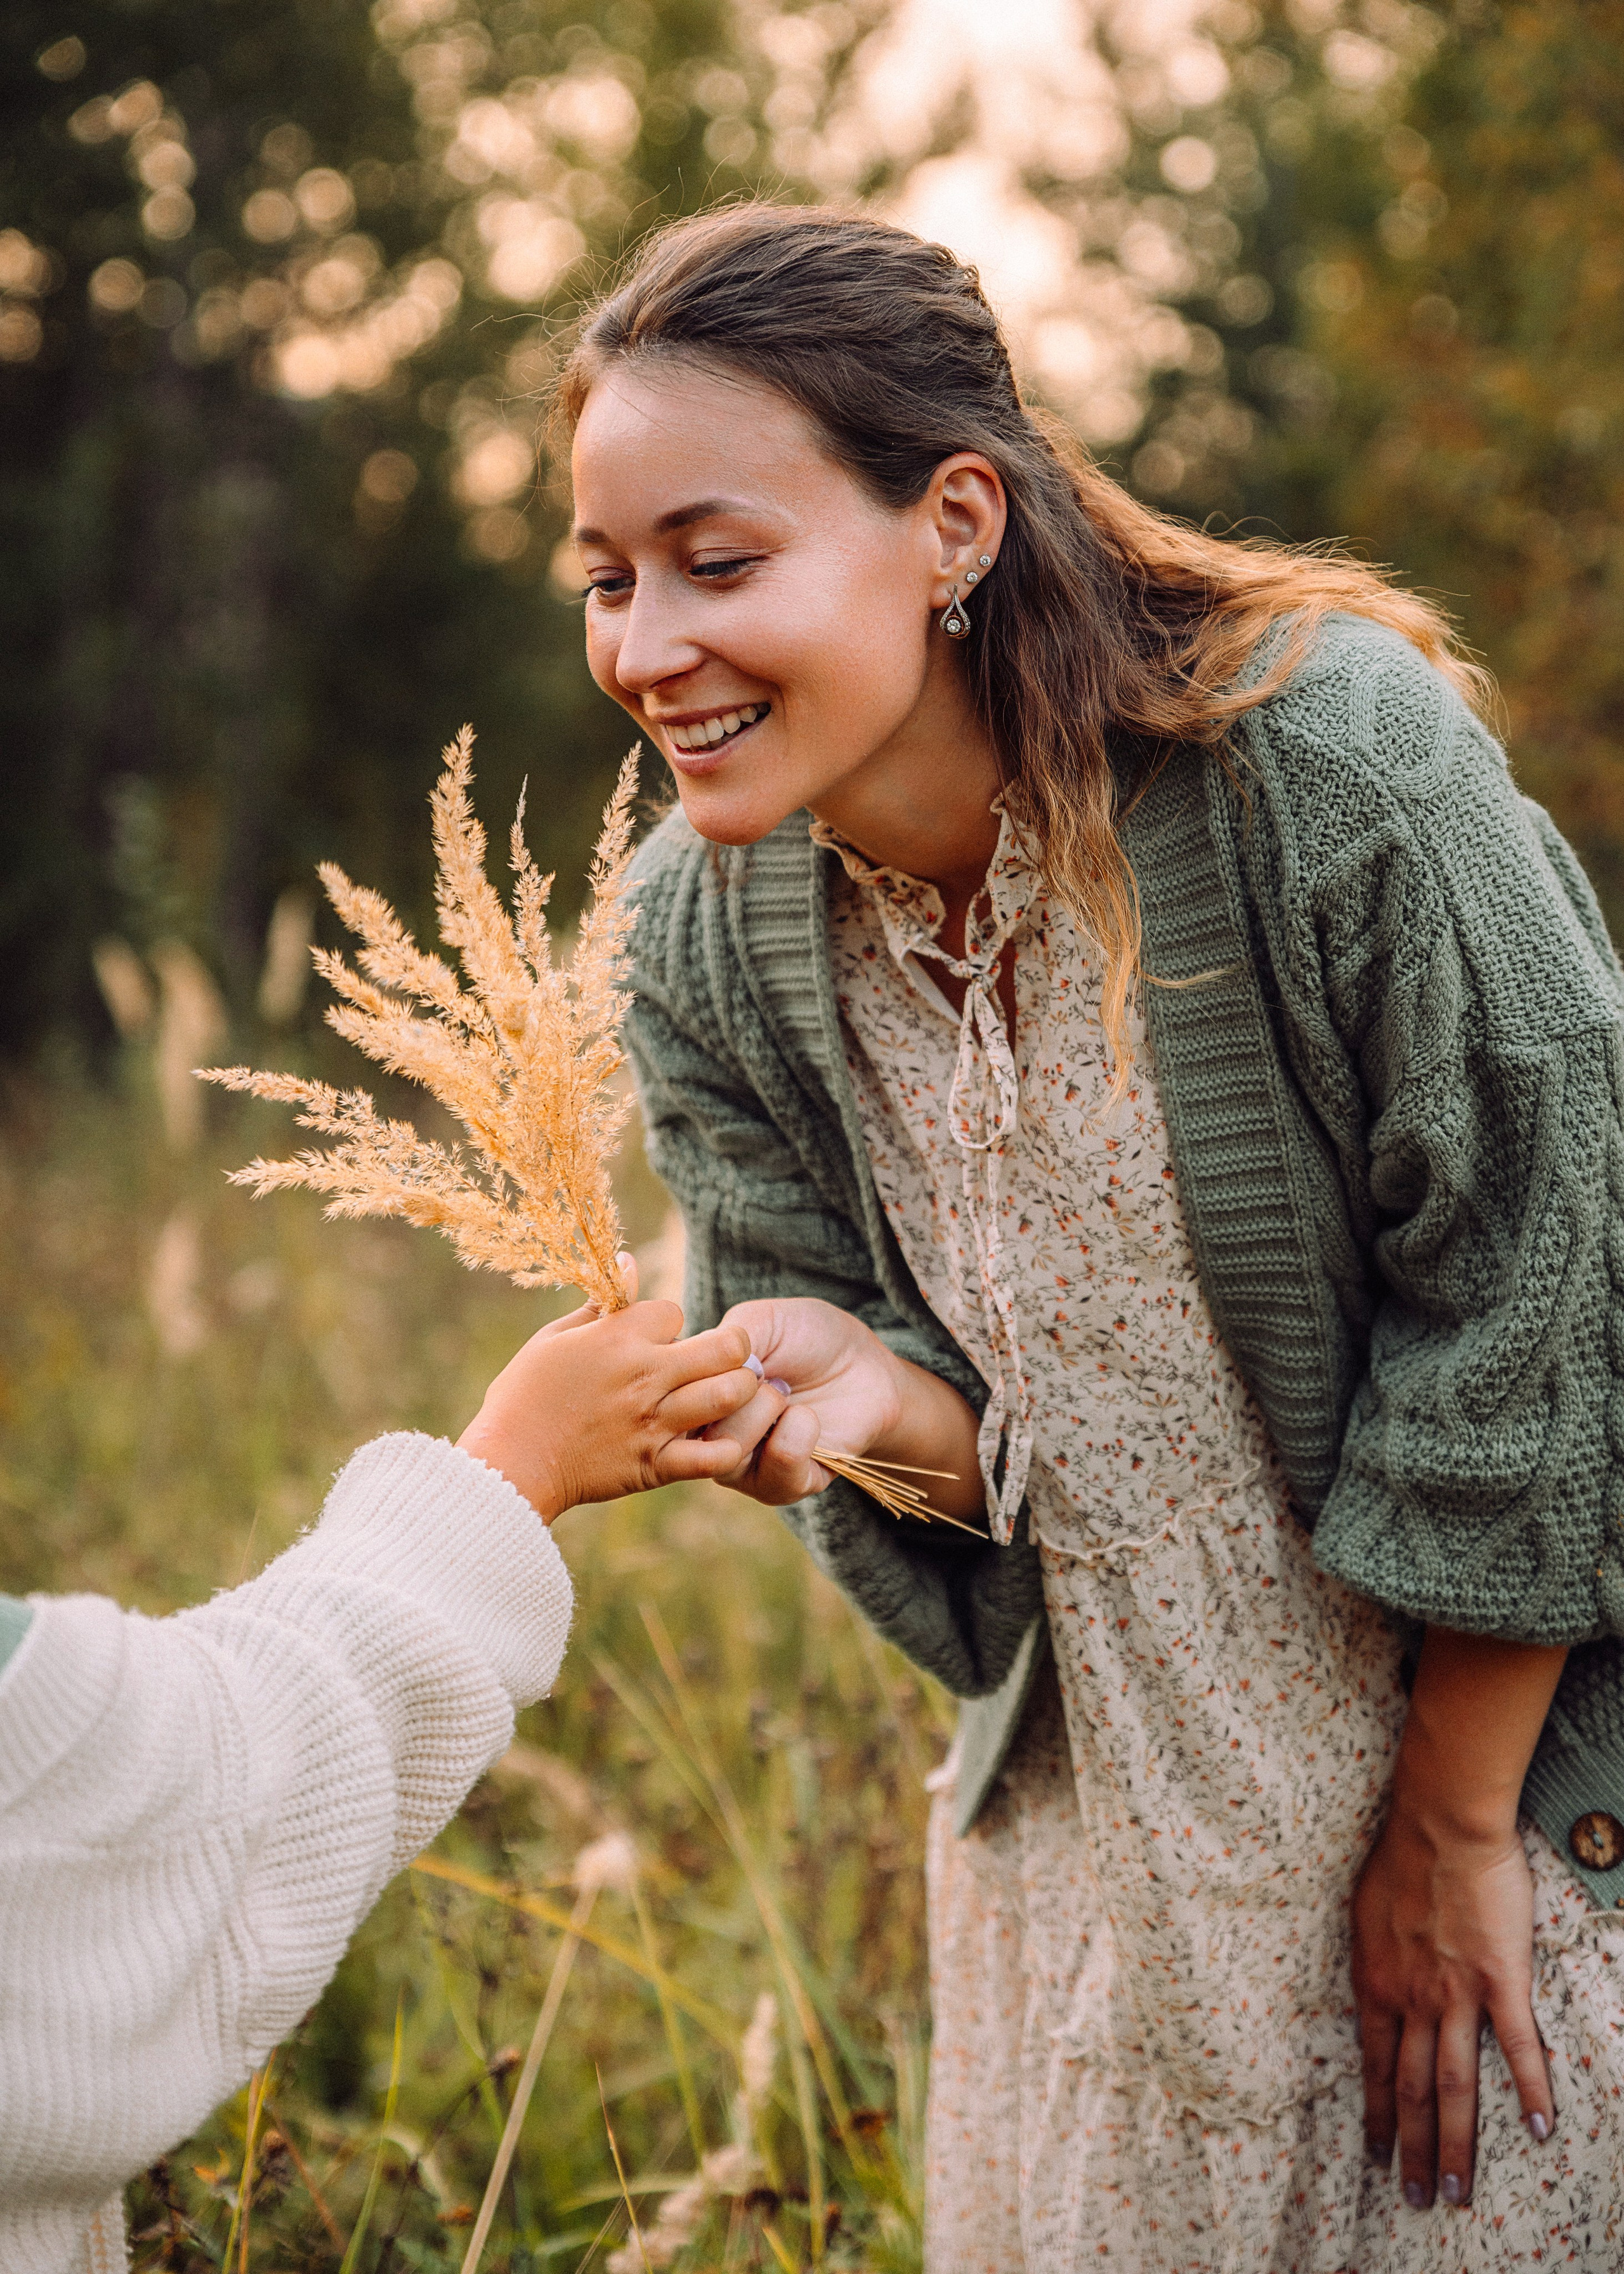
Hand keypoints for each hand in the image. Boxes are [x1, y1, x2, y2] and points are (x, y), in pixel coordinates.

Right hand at [456, 1273, 762, 1520]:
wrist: (510, 1464)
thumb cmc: (524, 1396)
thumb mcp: (554, 1338)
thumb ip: (601, 1304)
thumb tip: (629, 1263)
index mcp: (617, 1339)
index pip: (674, 1310)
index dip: (670, 1321)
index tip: (659, 1338)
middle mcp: (644, 1375)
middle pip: (724, 1346)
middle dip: (734, 1345)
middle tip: (729, 1354)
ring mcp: (653, 1421)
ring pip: (728, 1394)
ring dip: (741, 1390)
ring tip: (734, 1391)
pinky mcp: (655, 1464)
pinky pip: (713, 1457)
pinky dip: (728, 1448)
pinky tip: (725, 1439)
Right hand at [704, 1296, 984, 1520]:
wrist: (866, 1368)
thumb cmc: (810, 1339)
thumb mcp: (765, 1320)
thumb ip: (726, 1339)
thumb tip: (704, 1373)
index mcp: (692, 1394)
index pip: (660, 1396)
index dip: (688, 1371)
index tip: (726, 1352)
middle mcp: (707, 1436)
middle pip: (687, 1425)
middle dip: (731, 1387)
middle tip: (763, 1373)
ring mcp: (741, 1466)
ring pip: (727, 1450)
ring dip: (765, 1409)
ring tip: (785, 1393)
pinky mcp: (782, 1485)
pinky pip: (779, 1462)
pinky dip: (800, 1431)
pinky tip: (808, 1417)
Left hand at [1351, 1796, 1553, 2210]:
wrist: (1439, 1826)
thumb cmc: (1397, 1860)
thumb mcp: (1362, 1917)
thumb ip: (1372, 1963)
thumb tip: (1369, 1989)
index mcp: (1376, 1985)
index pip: (1373, 2066)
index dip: (1376, 2115)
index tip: (1377, 2155)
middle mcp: (1412, 2001)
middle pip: (1410, 2090)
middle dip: (1414, 2150)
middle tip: (1419, 2199)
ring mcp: (1456, 1994)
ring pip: (1455, 2084)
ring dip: (1457, 2142)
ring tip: (1460, 2192)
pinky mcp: (1500, 1980)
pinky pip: (1518, 2046)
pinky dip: (1530, 2090)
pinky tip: (1542, 2130)